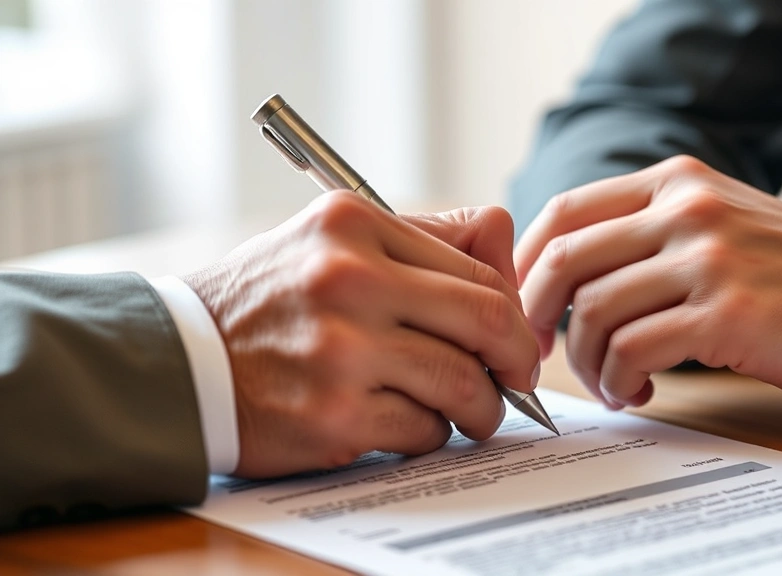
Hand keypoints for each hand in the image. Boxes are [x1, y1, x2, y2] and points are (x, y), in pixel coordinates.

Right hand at [182, 192, 539, 477]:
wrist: (177, 362)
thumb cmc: (266, 303)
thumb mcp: (329, 240)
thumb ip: (419, 240)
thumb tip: (507, 254)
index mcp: (354, 223)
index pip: (478, 265)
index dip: (513, 309)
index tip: (515, 339)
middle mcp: (349, 278)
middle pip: (486, 318)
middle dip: (517, 359)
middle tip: (519, 380)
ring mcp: (341, 348)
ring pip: (462, 382)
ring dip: (482, 407)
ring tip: (473, 413)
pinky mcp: (333, 413)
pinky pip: (422, 429)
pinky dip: (430, 433)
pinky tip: (409, 425)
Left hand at [514, 156, 781, 408]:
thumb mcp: (719, 224)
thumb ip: (650, 235)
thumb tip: (567, 280)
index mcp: (675, 183)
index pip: (565, 213)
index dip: (526, 265)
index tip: (524, 308)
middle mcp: (686, 210)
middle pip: (564, 261)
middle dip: (537, 317)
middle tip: (541, 355)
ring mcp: (707, 259)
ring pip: (593, 313)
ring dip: (587, 362)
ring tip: (613, 383)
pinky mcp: (727, 313)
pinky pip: (632, 350)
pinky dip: (620, 380)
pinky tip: (639, 392)